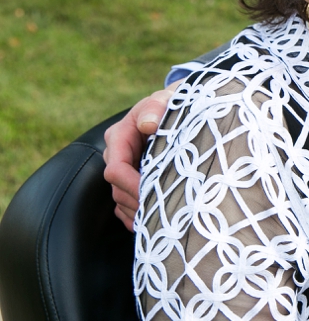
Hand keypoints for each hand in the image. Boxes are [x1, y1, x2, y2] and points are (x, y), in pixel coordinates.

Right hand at [102, 80, 179, 230]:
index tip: (152, 194)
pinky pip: (125, 206)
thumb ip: (156, 107)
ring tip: (160, 217)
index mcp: (120, 135)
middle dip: (136, 201)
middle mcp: (117, 153)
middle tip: (162, 210)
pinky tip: (152, 221)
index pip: (115, 169)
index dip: (131, 185)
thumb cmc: (174, 104)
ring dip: (137, 211)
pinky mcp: (130, 179)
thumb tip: (148, 124)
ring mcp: (123, 168)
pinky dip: (136, 216)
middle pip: (117, 188)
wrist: (180, 107)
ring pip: (120, 200)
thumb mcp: (166, 100)